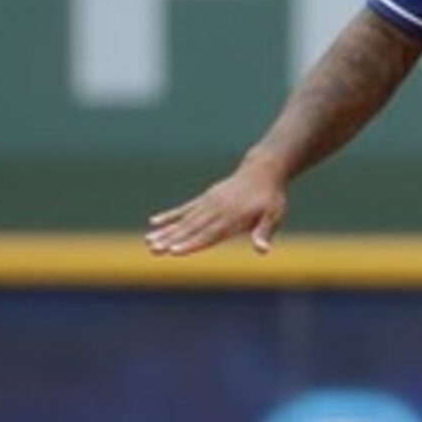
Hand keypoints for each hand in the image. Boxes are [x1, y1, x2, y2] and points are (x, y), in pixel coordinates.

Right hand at [146, 161, 290, 255]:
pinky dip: (170, 216)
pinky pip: (184, 208)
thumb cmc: (271, 198)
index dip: (191, 244)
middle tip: (153, 249)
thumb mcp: (273, 215)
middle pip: (191, 229)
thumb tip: (262, 250)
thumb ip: (263, 232)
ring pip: (184, 220)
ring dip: (166, 231)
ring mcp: (208, 203)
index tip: (174, 252)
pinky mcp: (205, 198)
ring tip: (149, 241)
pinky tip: (154, 221)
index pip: (208, 235)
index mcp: (232, 219)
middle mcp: (217, 211)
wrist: (263, 170)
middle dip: (171, 240)